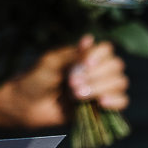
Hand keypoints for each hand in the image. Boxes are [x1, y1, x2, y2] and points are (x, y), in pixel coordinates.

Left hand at [0, 36, 128, 128]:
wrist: (26, 105)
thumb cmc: (35, 79)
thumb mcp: (50, 62)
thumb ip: (72, 54)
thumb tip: (90, 39)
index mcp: (85, 56)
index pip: (107, 50)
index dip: (101, 56)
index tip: (86, 64)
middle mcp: (96, 71)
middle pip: (116, 67)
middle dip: (97, 76)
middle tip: (72, 84)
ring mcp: (99, 89)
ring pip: (120, 83)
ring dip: (102, 88)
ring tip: (78, 95)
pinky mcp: (99, 108)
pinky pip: (121, 102)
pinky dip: (116, 101)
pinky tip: (101, 103)